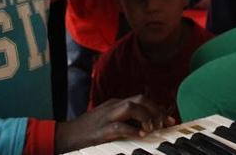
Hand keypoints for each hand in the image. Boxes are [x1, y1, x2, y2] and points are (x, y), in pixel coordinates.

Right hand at [54, 94, 174, 152]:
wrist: (65, 136)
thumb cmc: (88, 131)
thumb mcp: (109, 121)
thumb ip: (126, 121)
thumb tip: (147, 126)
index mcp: (115, 104)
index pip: (141, 100)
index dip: (158, 108)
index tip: (170, 120)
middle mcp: (112, 106)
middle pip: (139, 99)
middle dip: (156, 110)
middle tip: (164, 124)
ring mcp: (106, 117)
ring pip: (131, 107)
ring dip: (145, 117)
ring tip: (151, 129)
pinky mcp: (100, 130)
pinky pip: (119, 126)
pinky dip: (132, 130)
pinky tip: (140, 135)